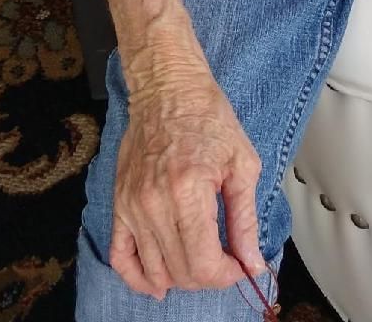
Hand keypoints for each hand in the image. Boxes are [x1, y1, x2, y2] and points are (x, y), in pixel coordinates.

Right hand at [110, 39, 267, 297]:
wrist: (167, 88)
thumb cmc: (208, 117)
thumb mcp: (243, 163)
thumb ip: (245, 220)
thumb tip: (253, 264)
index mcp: (188, 191)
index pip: (204, 264)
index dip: (227, 275)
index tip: (240, 265)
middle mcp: (154, 203)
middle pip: (181, 271)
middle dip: (209, 277)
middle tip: (225, 260)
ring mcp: (132, 205)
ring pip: (154, 270)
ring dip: (181, 278)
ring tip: (199, 263)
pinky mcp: (119, 203)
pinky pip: (120, 256)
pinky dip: (138, 277)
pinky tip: (157, 282)